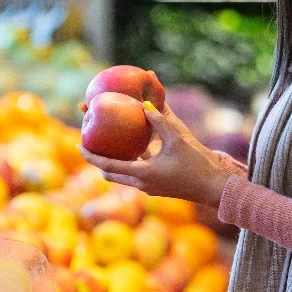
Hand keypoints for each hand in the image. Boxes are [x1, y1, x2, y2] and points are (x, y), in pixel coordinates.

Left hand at [78, 101, 230, 207]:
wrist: (214, 189)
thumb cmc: (196, 165)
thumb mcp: (177, 139)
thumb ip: (159, 120)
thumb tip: (143, 103)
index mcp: (142, 174)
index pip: (107, 167)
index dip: (91, 156)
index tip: (77, 144)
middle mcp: (141, 184)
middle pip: (110, 173)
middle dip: (97, 158)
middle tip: (89, 141)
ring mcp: (149, 186)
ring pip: (122, 174)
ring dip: (112, 161)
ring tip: (107, 141)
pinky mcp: (157, 185)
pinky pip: (136, 172)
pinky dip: (129, 160)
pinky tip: (133, 143)